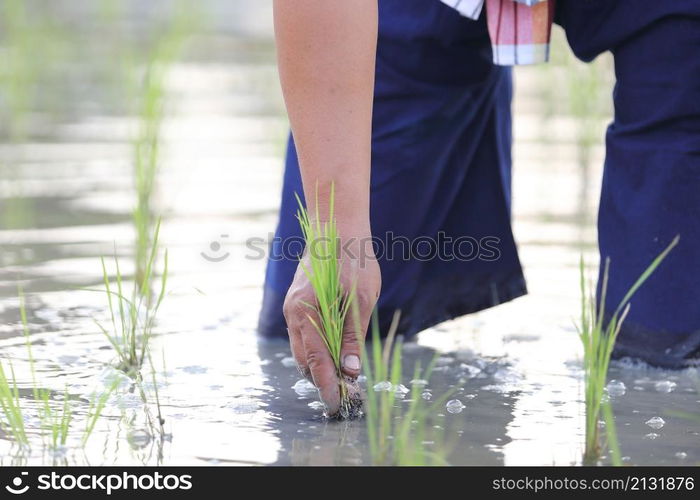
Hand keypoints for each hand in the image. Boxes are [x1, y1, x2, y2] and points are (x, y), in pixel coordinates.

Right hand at [283, 229, 380, 413]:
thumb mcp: (362, 299)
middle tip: (345, 395)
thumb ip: (353, 335)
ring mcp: (293, 308)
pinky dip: (317, 349)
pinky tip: (335, 354)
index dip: (328, 385)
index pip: (317, 361)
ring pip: (302, 349)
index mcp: (308, 312)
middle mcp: (294, 313)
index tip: (338, 405)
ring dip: (319, 365)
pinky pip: (304, 335)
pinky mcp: (298, 304)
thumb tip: (351, 370)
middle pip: (305, 360)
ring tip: (343, 378)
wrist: (337, 227)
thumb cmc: (354, 259)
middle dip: (322, 380)